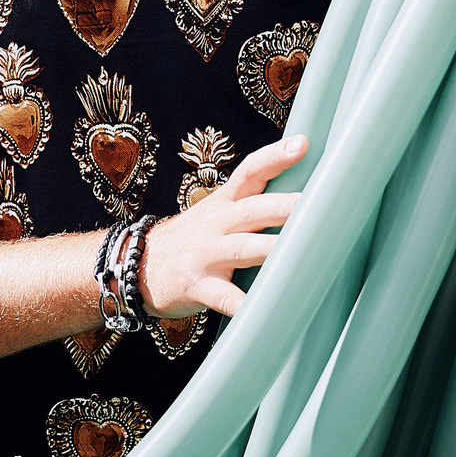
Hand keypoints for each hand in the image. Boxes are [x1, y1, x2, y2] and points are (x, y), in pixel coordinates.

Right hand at [140, 135, 304, 318]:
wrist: (135, 263)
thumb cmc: (190, 239)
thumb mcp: (214, 213)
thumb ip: (251, 206)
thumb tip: (305, 199)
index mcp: (223, 203)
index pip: (250, 171)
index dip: (275, 156)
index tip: (303, 143)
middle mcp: (216, 224)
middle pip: (253, 210)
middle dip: (285, 207)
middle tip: (320, 205)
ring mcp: (206, 255)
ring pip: (243, 250)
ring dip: (272, 250)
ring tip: (303, 254)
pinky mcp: (198, 286)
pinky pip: (224, 297)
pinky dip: (244, 306)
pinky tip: (266, 313)